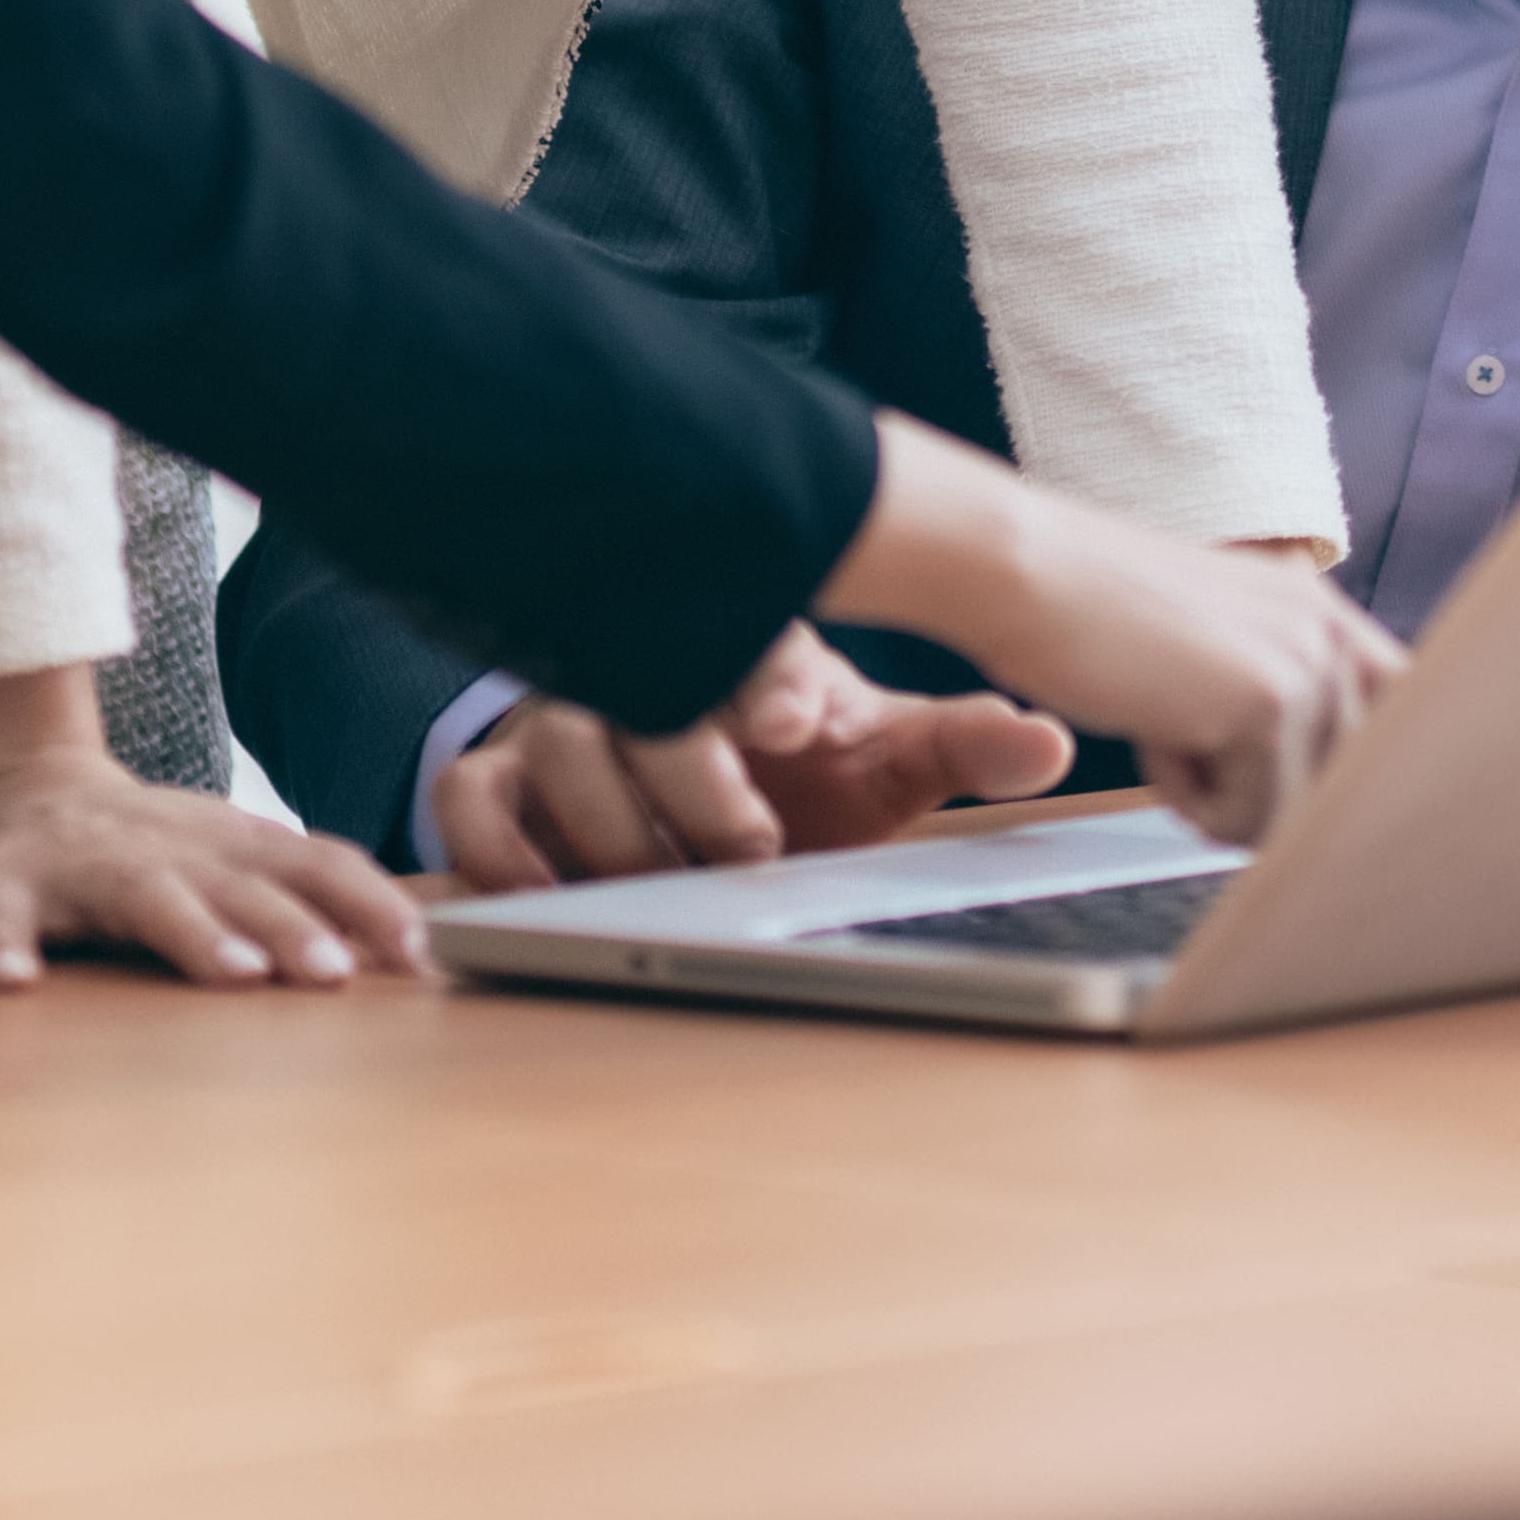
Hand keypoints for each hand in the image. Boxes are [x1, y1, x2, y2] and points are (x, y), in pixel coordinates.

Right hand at [0, 665, 427, 992]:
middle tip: (338, 974)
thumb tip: (404, 950)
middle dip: (293, 926)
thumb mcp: (220, 861)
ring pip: (143, 894)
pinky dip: (7, 944)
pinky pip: (0, 917)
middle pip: (240, 884)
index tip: (421, 954)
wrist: (1, 790)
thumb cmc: (135, 847)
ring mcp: (81, 862)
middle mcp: (165, 847)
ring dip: (193, 932)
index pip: (316, 863)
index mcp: (225, 845)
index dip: (369, 903)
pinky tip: (17, 980)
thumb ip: (295, 898)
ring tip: (235, 972)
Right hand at [425, 626, 1076, 890]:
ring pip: (562, 744)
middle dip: (695, 764)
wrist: (706, 804)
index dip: (768, 665)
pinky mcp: (496, 781)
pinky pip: (469, 797)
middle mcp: (646, 668)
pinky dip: (499, 846)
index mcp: (744, 645)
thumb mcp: (888, 762)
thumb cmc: (802, 773)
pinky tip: (554, 892)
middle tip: (752, 841)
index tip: (800, 715)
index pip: (747, 627)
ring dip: (620, 823)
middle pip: (646, 688)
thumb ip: (962, 746)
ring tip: (679, 879)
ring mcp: (562, 721)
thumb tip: (1050, 743)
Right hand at [818, 415, 1400, 844]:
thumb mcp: (1207, 645)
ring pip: (1298, 814)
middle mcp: (1330, 629)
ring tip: (1166, 724)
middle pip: (1350, 787)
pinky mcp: (1272, 701)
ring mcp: (1309, 661)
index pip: (1393, 718)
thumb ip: (1271, 696)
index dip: (1350, 776)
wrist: (1027, 572)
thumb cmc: (1089, 618)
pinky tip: (1152, 727)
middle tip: (1192, 744)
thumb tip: (1315, 796)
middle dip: (1268, 796)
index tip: (1312, 804)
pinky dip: (1189, 801)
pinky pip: (1248, 818)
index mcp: (1320, 612)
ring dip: (1224, 799)